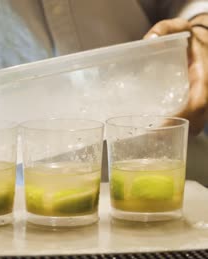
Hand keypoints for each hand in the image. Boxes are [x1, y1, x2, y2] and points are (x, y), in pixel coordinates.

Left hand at [145, 15, 207, 134]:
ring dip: (177, 135)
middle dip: (176, 133)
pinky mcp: (199, 103)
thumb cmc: (193, 37)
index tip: (159, 126)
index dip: (180, 117)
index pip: (197, 104)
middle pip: (197, 122)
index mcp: (204, 77)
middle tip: (149, 138)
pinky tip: (158, 131)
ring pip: (196, 125)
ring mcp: (204, 100)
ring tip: (150, 138)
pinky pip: (193, 121)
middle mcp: (206, 92)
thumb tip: (149, 40)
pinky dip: (179, 129)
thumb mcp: (179, 28)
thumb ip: (165, 29)